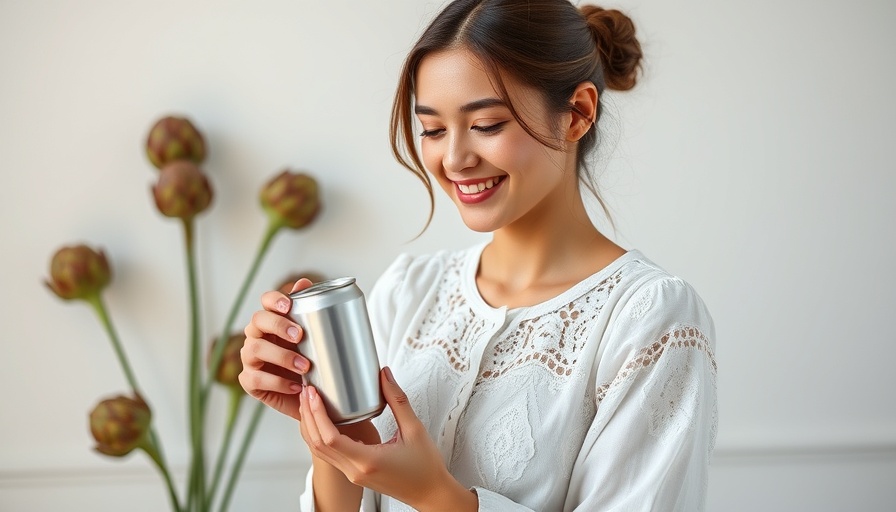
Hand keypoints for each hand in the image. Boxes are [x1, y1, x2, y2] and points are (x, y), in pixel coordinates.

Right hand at [238, 278, 313, 420]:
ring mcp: (250, 358)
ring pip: (254, 349)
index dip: (274, 300)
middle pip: (257, 320)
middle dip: (277, 325)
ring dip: (281, 356)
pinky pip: (255, 378)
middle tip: (299, 336)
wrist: (313, 397)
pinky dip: (277, 382)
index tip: (289, 306)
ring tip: (305, 367)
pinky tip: (295, 385)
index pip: (266, 302)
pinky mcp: (249, 382)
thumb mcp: (317, 340)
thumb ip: (311, 311)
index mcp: (273, 321)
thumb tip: (304, 282)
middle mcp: (257, 336)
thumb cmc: (313, 363)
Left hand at [299, 367, 477, 511]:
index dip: (317, 414)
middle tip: (307, 391)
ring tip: (310, 402)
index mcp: (368, 460)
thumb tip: (385, 376)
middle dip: (308, 415)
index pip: (330, 438)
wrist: (430, 493)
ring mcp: (352, 474)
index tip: (314, 394)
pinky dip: (319, 436)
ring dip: (311, 426)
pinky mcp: (354, 473)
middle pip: (317, 443)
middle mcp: (355, 470)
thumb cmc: (425, 468)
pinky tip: (323, 420)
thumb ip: (398, 400)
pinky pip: (329, 454)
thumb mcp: (415, 430)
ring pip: (319, 451)